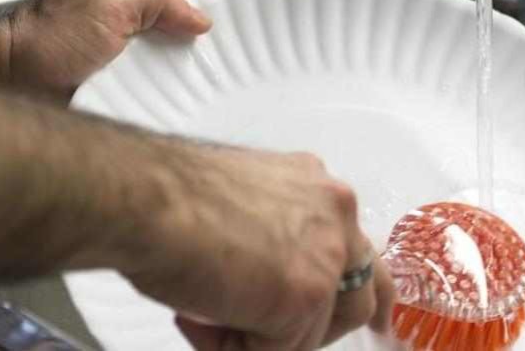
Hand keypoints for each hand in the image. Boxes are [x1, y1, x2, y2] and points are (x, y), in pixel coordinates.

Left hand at [0, 0, 212, 99]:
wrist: (6, 80)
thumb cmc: (48, 36)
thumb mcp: (110, 5)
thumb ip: (159, 0)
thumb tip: (202, 17)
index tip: (240, 22)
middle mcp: (120, 2)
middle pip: (175, 15)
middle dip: (197, 35)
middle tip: (229, 58)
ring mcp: (116, 38)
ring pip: (164, 47)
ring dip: (180, 64)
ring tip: (211, 81)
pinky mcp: (111, 70)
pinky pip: (146, 73)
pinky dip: (162, 83)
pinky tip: (181, 95)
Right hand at [128, 144, 394, 349]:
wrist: (145, 198)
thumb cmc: (166, 195)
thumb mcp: (241, 206)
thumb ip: (273, 239)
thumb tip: (264, 284)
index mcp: (316, 189)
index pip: (358, 249)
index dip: (365, 289)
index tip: (379, 314)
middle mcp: (334, 214)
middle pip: (358, 294)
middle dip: (318, 326)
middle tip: (275, 337)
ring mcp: (326, 256)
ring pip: (312, 331)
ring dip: (258, 337)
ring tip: (204, 312)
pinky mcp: (306, 296)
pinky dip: (233, 347)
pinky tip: (199, 317)